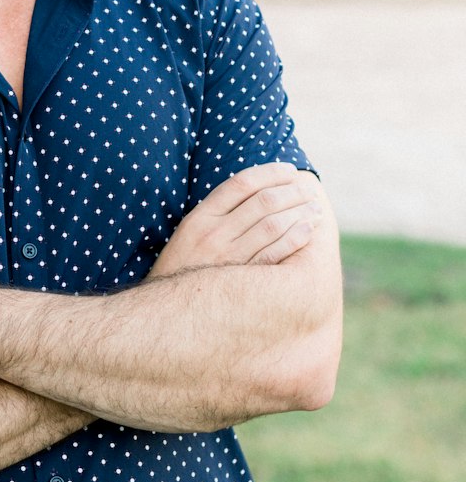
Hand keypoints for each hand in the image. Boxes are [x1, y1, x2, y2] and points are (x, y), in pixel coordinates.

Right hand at [150, 163, 322, 277]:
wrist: (167, 310)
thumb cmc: (184, 266)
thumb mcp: (190, 233)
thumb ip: (217, 212)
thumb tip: (255, 190)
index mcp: (200, 217)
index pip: (241, 183)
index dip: (270, 173)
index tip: (289, 171)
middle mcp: (214, 234)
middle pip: (262, 201)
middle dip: (292, 192)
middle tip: (309, 189)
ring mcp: (228, 258)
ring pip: (273, 225)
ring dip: (299, 213)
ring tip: (315, 208)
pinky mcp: (241, 281)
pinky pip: (274, 254)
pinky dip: (294, 239)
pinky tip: (308, 230)